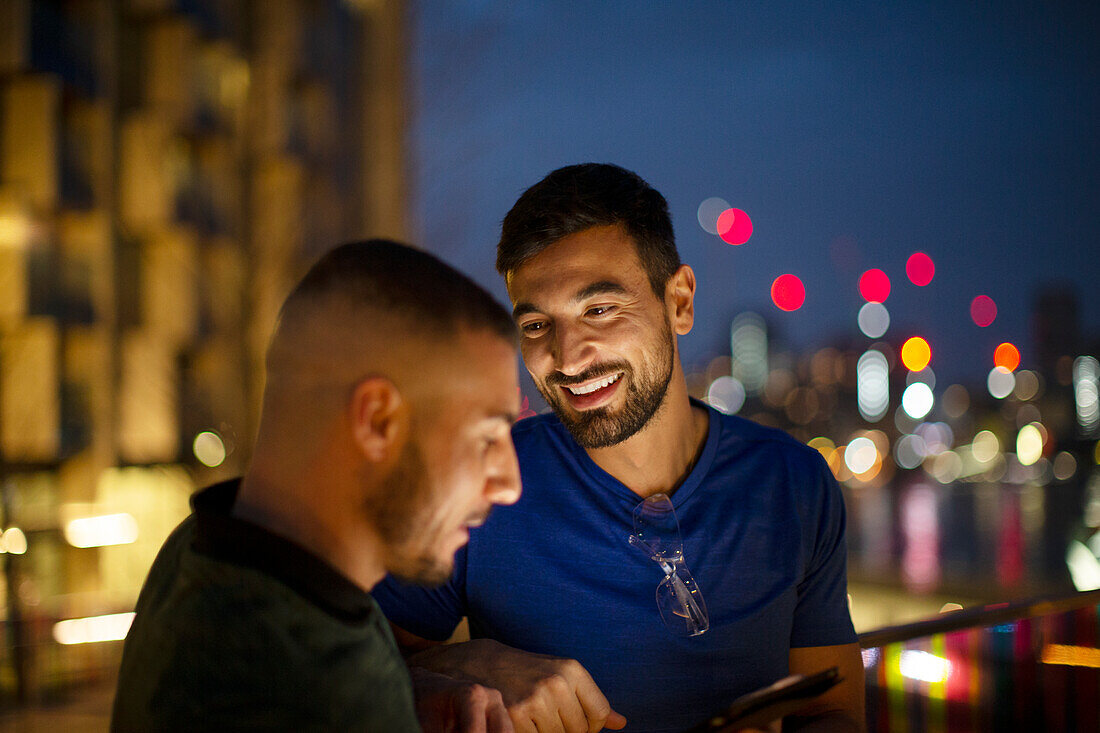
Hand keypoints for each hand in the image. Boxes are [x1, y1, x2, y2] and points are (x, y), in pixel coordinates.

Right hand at [408, 638, 626, 732]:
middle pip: (579, 732)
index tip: (573, 721)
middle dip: (565, 732)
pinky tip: (519, 725)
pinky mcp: (515, 716)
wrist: (476, 665)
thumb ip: (590, 699)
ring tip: (530, 719)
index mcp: (571, 670)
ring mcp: (534, 700)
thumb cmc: (523, 672)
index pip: (598, 716)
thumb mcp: (559, 674)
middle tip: (544, 718)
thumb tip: (621, 723)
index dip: (588, 726)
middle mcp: (556, 682)